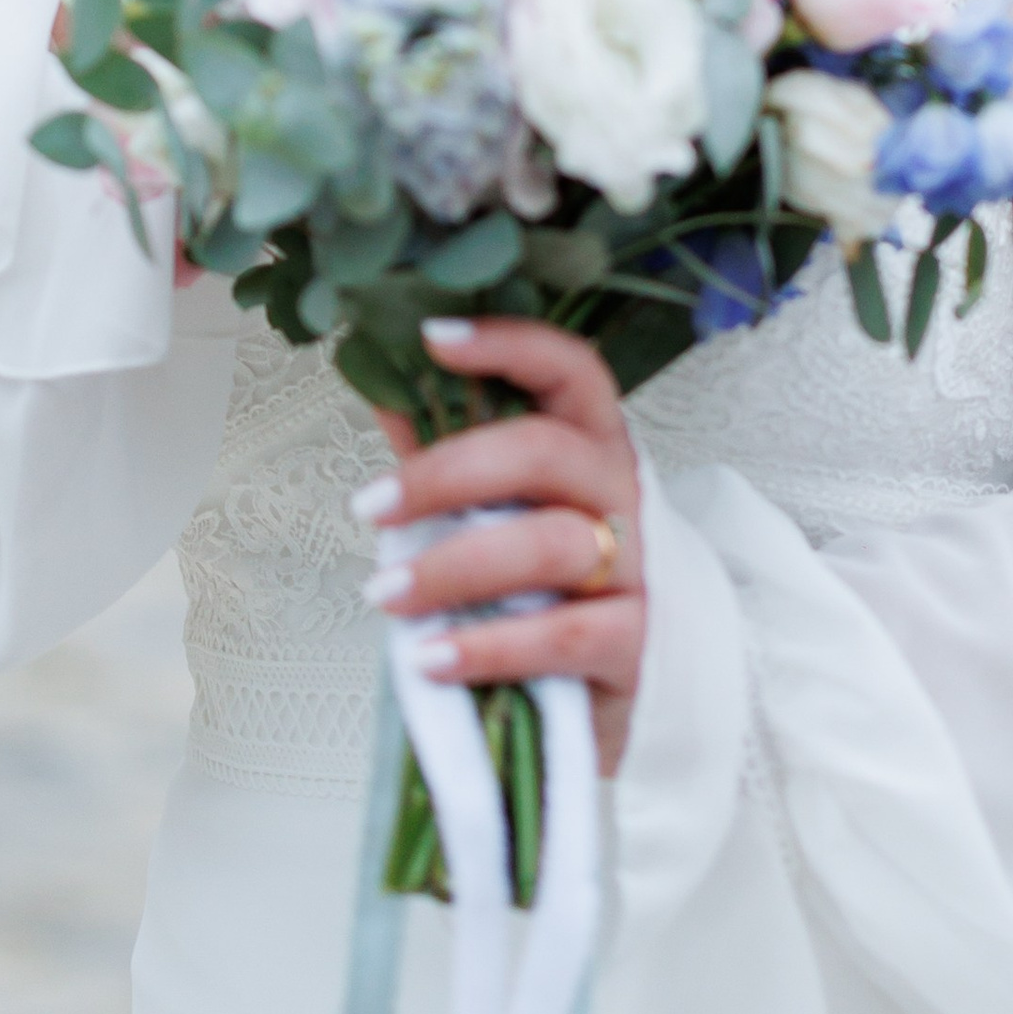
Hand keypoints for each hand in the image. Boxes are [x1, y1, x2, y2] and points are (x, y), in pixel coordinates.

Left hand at [366, 321, 645, 777]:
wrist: (641, 674)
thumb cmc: (557, 579)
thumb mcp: (506, 507)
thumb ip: (450, 449)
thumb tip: (383, 382)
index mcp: (592, 446)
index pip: (571, 370)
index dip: (510, 346)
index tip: (433, 339)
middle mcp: (621, 496)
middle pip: (545, 453)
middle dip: (446, 473)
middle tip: (371, 507)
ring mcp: (637, 569)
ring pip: (551, 546)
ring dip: (453, 566)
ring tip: (384, 592)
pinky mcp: (635, 644)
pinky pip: (561, 636)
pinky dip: (487, 646)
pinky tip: (430, 657)